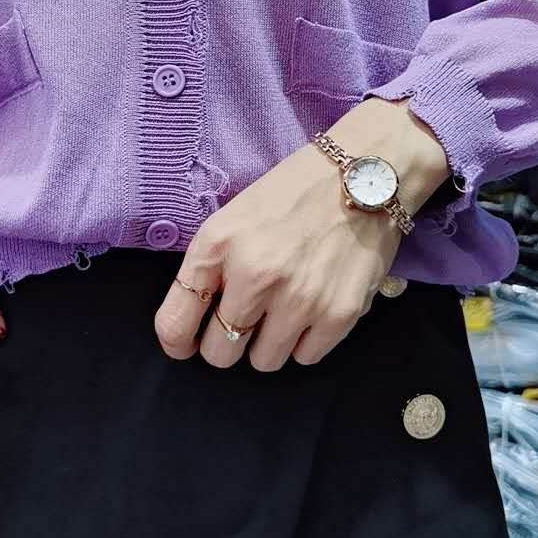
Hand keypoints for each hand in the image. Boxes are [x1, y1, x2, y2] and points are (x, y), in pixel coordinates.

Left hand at [153, 97, 449, 370]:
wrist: (363, 174)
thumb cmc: (292, 192)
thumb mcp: (232, 218)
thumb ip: (209, 268)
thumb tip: (193, 324)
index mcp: (217, 246)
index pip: (174, 324)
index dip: (177, 341)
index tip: (188, 342)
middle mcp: (254, 276)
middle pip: (219, 354)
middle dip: (226, 341)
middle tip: (244, 320)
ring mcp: (298, 299)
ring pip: (263, 362)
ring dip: (269, 342)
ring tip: (283, 308)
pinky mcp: (339, 314)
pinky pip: (306, 357)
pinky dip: (306, 340)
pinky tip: (313, 306)